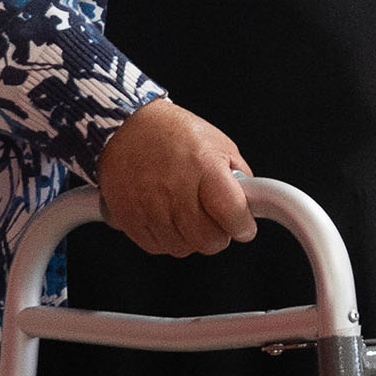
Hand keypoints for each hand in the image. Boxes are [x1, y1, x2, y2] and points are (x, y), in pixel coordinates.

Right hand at [96, 99, 256, 255]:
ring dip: (189, 237)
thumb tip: (252, 201)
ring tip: (185, 211)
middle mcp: (176, 188)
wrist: (123, 126)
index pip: (232, 213)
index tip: (243, 226)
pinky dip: (165, 237)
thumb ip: (237, 176)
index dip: (242, 226)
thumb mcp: (217, 143)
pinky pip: (156, 246)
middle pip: (209, 241)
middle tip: (214, 219)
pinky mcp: (129, 218)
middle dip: (217, 234)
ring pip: (183, 248)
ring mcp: (150, 206)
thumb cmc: (170, 132)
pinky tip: (165, 216)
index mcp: (204, 167)